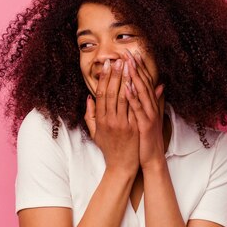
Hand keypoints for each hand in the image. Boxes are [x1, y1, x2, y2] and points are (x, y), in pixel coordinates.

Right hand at [84, 55, 139, 173]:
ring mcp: (122, 124)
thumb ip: (91, 116)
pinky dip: (135, 95)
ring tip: (128, 66)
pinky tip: (137, 83)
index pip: (101, 94)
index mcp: (100, 120)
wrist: (122, 166)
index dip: (104, 78)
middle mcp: (109, 120)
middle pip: (111, 93)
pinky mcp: (133, 128)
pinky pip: (134, 108)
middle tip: (119, 59)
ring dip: (125, 80)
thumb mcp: (95, 133)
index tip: (108, 65)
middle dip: (115, 75)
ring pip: (122, 98)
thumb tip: (89, 98)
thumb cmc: (109, 149)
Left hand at [123, 48, 165, 170]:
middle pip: (144, 83)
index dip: (140, 67)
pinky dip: (133, 97)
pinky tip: (126, 86)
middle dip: (136, 67)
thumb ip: (155, 100)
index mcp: (150, 105)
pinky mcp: (145, 125)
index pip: (145, 82)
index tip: (133, 54)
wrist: (152, 158)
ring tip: (127, 63)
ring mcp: (149, 115)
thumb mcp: (151, 117)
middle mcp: (151, 107)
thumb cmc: (147, 138)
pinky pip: (137, 109)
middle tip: (128, 52)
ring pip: (142, 92)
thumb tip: (161, 85)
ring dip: (134, 77)